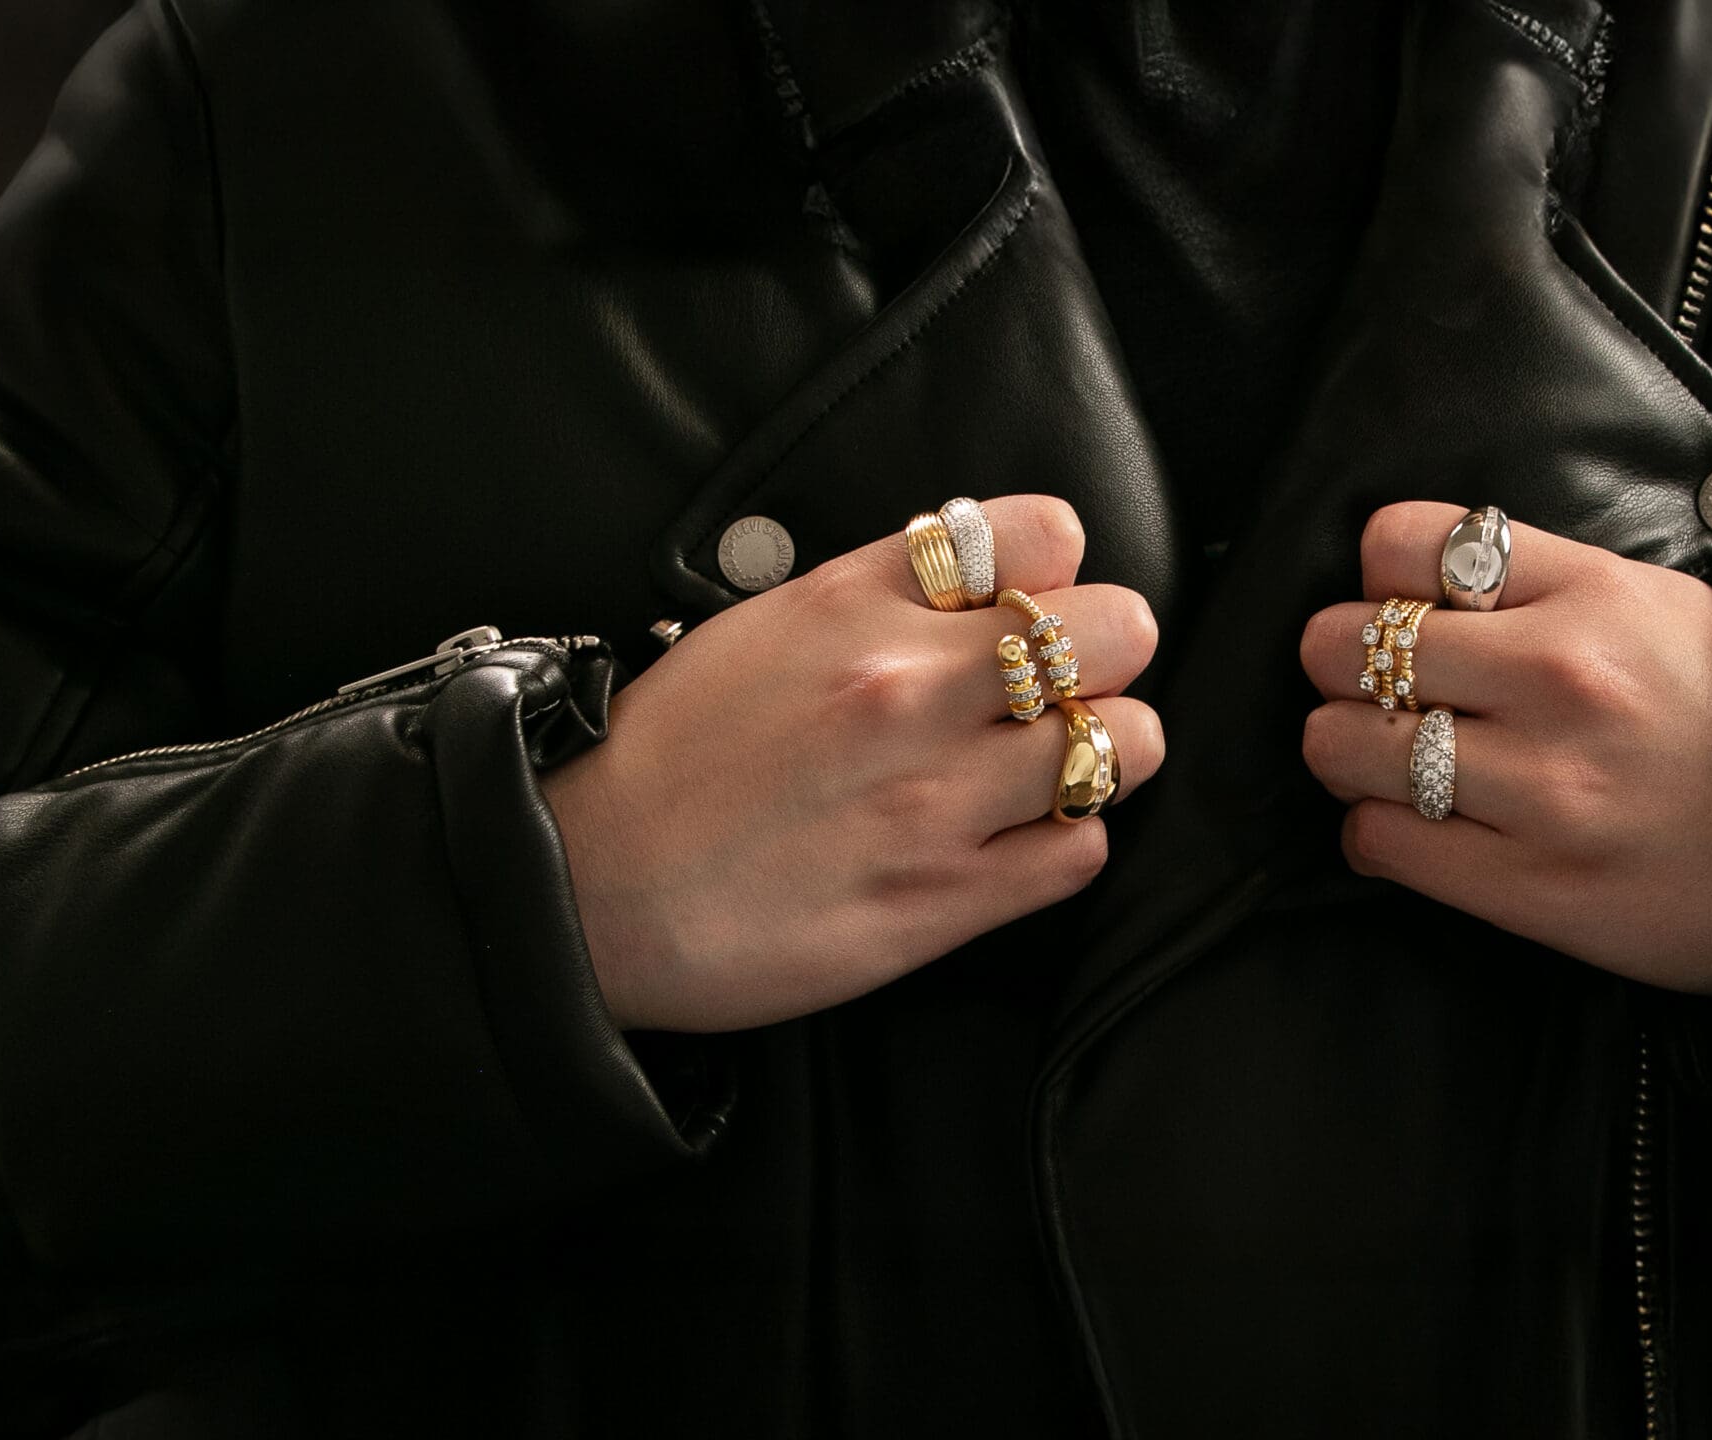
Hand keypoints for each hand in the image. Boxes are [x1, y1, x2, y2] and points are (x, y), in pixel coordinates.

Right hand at [543, 496, 1164, 1031]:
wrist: (587, 893)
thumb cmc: (671, 761)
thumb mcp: (764, 626)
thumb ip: (883, 595)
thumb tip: (985, 576)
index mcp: (858, 606)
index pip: (1045, 535)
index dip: (1057, 570)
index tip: (1036, 601)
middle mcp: (909, 691)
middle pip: (1117, 632)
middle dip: (1108, 655)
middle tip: (1070, 686)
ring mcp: (936, 799)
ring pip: (1124, 745)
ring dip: (1101, 752)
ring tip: (1051, 766)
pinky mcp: (945, 900)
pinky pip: (1083, 849)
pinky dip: (1065, 840)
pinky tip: (1016, 838)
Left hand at [1298, 502, 1711, 997]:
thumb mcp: (1670, 608)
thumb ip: (1549, 583)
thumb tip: (1428, 577)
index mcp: (1594, 593)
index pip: (1401, 542)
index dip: (1382, 576)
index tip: (1406, 607)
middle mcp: (1560, 680)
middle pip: (1344, 643)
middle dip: (1344, 665)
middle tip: (1380, 689)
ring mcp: (1543, 789)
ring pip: (1339, 745)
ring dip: (1348, 750)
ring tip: (1392, 758)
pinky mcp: (1530, 886)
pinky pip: (1376, 839)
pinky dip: (1376, 830)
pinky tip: (1422, 825)